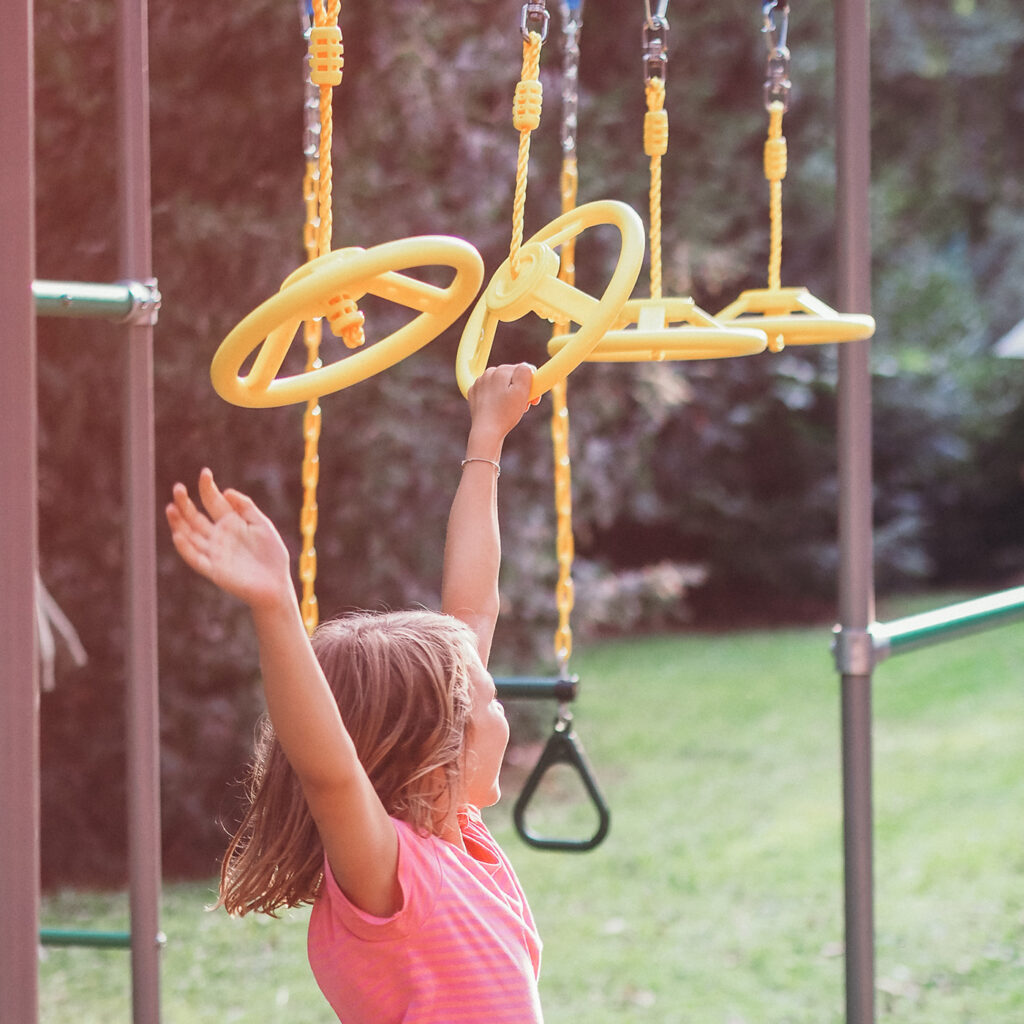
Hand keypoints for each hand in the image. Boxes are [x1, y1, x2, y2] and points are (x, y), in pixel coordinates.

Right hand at [165, 468, 292, 611]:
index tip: (205, 473)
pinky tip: (179, 534)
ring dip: (179, 523)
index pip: (214, 502)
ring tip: (171, 507)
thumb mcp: (262, 525)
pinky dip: (186, 547)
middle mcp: (218, 536)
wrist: (276, 584)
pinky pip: (196, 558)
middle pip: (196, 518)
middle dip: (186, 503)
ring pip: (190, 536)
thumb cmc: (271, 555)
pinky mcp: (213, 570)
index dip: (208, 488)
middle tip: (178, 488)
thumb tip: (226, 490)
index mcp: (231, 523)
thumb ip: (246, 508)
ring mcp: (214, 553)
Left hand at [466, 363, 537, 453]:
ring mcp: (479, 383)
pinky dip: (496, 398)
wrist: (486, 431)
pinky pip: (490, 391)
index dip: (531, 384)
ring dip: (508, 393)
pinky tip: (498, 408)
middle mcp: (488, 373)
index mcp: (501, 371)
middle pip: (511, 377)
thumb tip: (526, 365)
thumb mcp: (521, 392)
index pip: (523, 370)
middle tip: (524, 406)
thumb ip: (525, 373)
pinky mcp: (474, 393)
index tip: (533, 399)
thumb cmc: (506, 414)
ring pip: (500, 384)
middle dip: (519, 389)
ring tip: (511, 409)